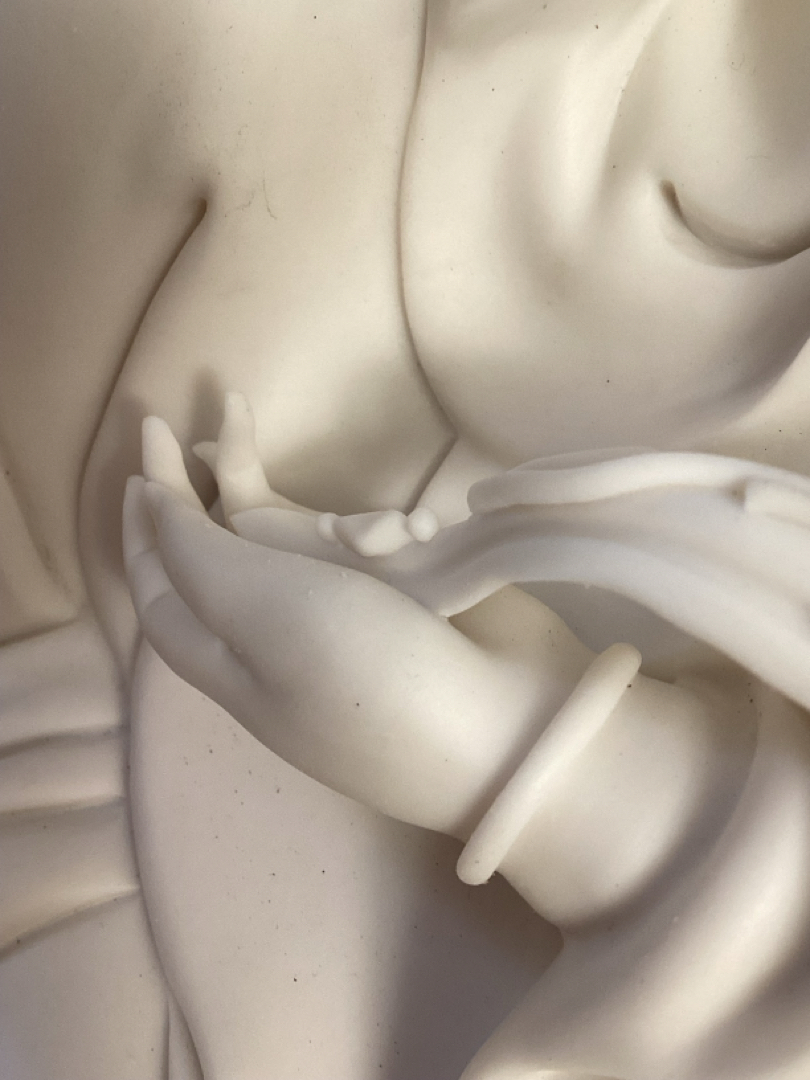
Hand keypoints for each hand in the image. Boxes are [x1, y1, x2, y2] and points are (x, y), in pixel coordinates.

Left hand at [123, 417, 561, 837]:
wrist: (503, 726)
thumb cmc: (365, 674)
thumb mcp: (260, 613)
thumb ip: (196, 556)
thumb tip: (155, 507)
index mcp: (232, 661)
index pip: (164, 588)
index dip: (144, 523)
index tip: (145, 447)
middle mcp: (284, 640)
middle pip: (230, 552)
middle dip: (214, 485)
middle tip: (219, 412)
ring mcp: (350, 622)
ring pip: (304, 542)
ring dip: (306, 509)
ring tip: (337, 492)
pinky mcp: (409, 606)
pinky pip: (374, 551)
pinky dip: (379, 531)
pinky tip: (411, 531)